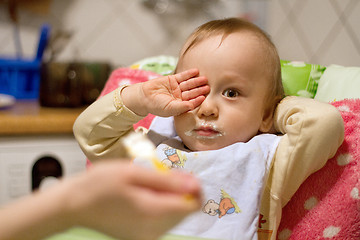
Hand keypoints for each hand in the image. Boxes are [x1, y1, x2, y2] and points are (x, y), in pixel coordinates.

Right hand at [65, 161, 201, 239]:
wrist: (73, 205)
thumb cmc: (100, 184)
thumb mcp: (134, 173)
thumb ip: (168, 181)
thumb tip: (195, 185)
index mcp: (153, 213)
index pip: (193, 205)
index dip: (193, 187)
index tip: (180, 175)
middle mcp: (154, 231)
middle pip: (185, 211)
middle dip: (180, 191)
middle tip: (160, 176)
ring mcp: (147, 237)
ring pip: (175, 216)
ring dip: (170, 198)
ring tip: (148, 185)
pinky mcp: (141, 237)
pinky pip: (162, 221)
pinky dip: (160, 206)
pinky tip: (143, 196)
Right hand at [122, 69, 209, 116]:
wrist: (144, 96)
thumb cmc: (156, 106)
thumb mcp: (170, 109)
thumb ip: (182, 107)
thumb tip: (192, 106)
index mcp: (180, 105)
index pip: (191, 102)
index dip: (198, 100)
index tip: (204, 97)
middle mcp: (179, 96)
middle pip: (192, 92)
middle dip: (200, 89)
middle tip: (208, 87)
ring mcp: (176, 88)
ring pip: (189, 84)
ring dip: (197, 81)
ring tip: (205, 79)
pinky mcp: (172, 80)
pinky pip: (183, 76)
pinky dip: (189, 73)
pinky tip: (196, 71)